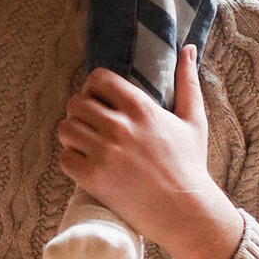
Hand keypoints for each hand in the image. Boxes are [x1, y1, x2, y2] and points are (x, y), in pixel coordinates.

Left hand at [55, 51, 244, 258]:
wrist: (185, 211)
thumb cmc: (189, 165)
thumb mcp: (194, 120)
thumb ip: (188, 82)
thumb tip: (188, 47)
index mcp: (141, 108)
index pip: (98, 79)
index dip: (93, 88)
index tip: (99, 101)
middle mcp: (120, 126)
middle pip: (75, 103)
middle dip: (79, 112)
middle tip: (90, 126)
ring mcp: (104, 152)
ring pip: (65, 129)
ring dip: (72, 136)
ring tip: (86, 145)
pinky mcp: (93, 178)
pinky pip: (64, 158)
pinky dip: (71, 161)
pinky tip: (86, 165)